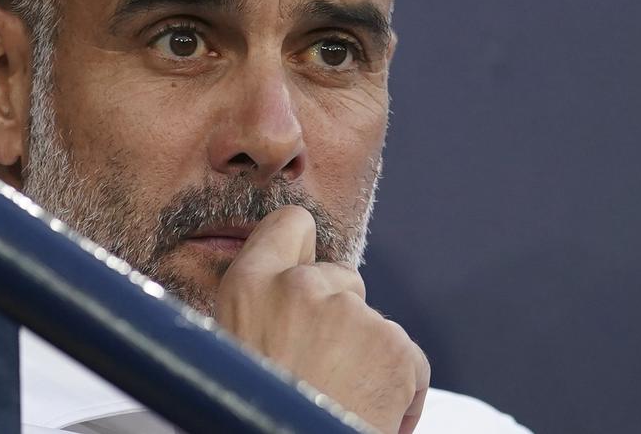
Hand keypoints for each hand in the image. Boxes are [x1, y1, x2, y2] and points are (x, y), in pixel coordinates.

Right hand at [214, 206, 429, 433]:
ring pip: (376, 325)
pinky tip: (370, 418)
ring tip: (338, 406)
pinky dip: (401, 392)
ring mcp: (349, 312)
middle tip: (322, 373)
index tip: (307, 270)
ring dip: (368, 362)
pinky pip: (409, 359)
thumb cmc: (255, 418)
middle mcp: (297, 287)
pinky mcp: (394, 345)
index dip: (302, 248)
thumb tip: (294, 310)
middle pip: (341, 278)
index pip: (288, 225)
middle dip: (341, 319)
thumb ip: (262, 318)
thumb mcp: (231, 361)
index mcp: (246, 289)